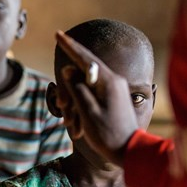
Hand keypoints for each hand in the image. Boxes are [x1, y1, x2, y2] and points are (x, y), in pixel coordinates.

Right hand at [55, 31, 139, 165]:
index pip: (84, 58)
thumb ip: (76, 89)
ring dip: (73, 108)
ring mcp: (112, 91)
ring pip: (83, 90)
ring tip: (73, 128)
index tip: (57, 34)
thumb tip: (69, 71)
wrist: (129, 152)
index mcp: (108, 81)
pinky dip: (80, 113)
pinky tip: (79, 130)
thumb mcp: (87, 112)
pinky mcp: (111, 100)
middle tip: (64, 110)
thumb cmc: (108, 134)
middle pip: (81, 76)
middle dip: (67, 93)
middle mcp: (112, 82)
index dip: (69, 46)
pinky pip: (89, 99)